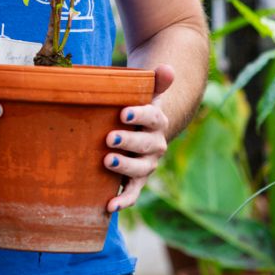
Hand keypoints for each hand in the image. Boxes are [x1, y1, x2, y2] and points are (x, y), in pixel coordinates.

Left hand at [104, 64, 176, 211]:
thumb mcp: (145, 92)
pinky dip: (124, 200)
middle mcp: (155, 143)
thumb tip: (167, 69)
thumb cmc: (137, 106)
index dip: (140, 115)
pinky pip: (133, 191)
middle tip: (109, 138)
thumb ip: (155, 82)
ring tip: (107, 160)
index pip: (153, 117)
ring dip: (125, 167)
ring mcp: (147, 163)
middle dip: (129, 142)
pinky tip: (109, 206)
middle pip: (146, 144)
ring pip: (141, 168)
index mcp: (157, 120)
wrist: (143, 128)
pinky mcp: (136, 179)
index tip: (123, 113)